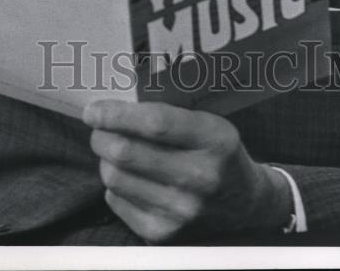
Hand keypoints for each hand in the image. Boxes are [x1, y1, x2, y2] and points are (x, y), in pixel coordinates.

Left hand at [83, 100, 291, 242]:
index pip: (154, 124)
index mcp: (214, 140)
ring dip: (106, 159)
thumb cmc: (220, 153)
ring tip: (115, 151)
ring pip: (116, 177)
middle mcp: (199, 178)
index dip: (116, 114)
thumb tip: (115, 107)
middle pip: (126, 152)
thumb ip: (170, 114)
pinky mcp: (165, 234)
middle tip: (98, 128)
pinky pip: (117, 201)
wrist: (246, 204)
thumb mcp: (210, 123)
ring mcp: (182, 211)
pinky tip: (130, 177)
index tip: (93, 109)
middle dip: (101, 135)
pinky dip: (115, 185)